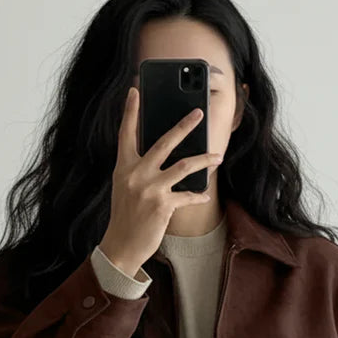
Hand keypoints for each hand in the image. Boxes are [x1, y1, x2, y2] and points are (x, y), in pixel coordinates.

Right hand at [99, 86, 223, 275]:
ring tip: (216, 156)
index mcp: (123, 167)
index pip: (126, 133)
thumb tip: (164, 156)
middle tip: (198, 113)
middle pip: (164, 142)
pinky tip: (205, 195)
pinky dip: (198, 195)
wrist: (121, 246)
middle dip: (184, 125)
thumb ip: (139, 170)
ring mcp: (150, 189)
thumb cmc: (125, 216)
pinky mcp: (163, 205)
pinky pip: (187, 195)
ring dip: (204, 160)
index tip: (135, 90)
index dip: (130, 111)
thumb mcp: (125, 188)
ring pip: (184, 166)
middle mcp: (136, 174)